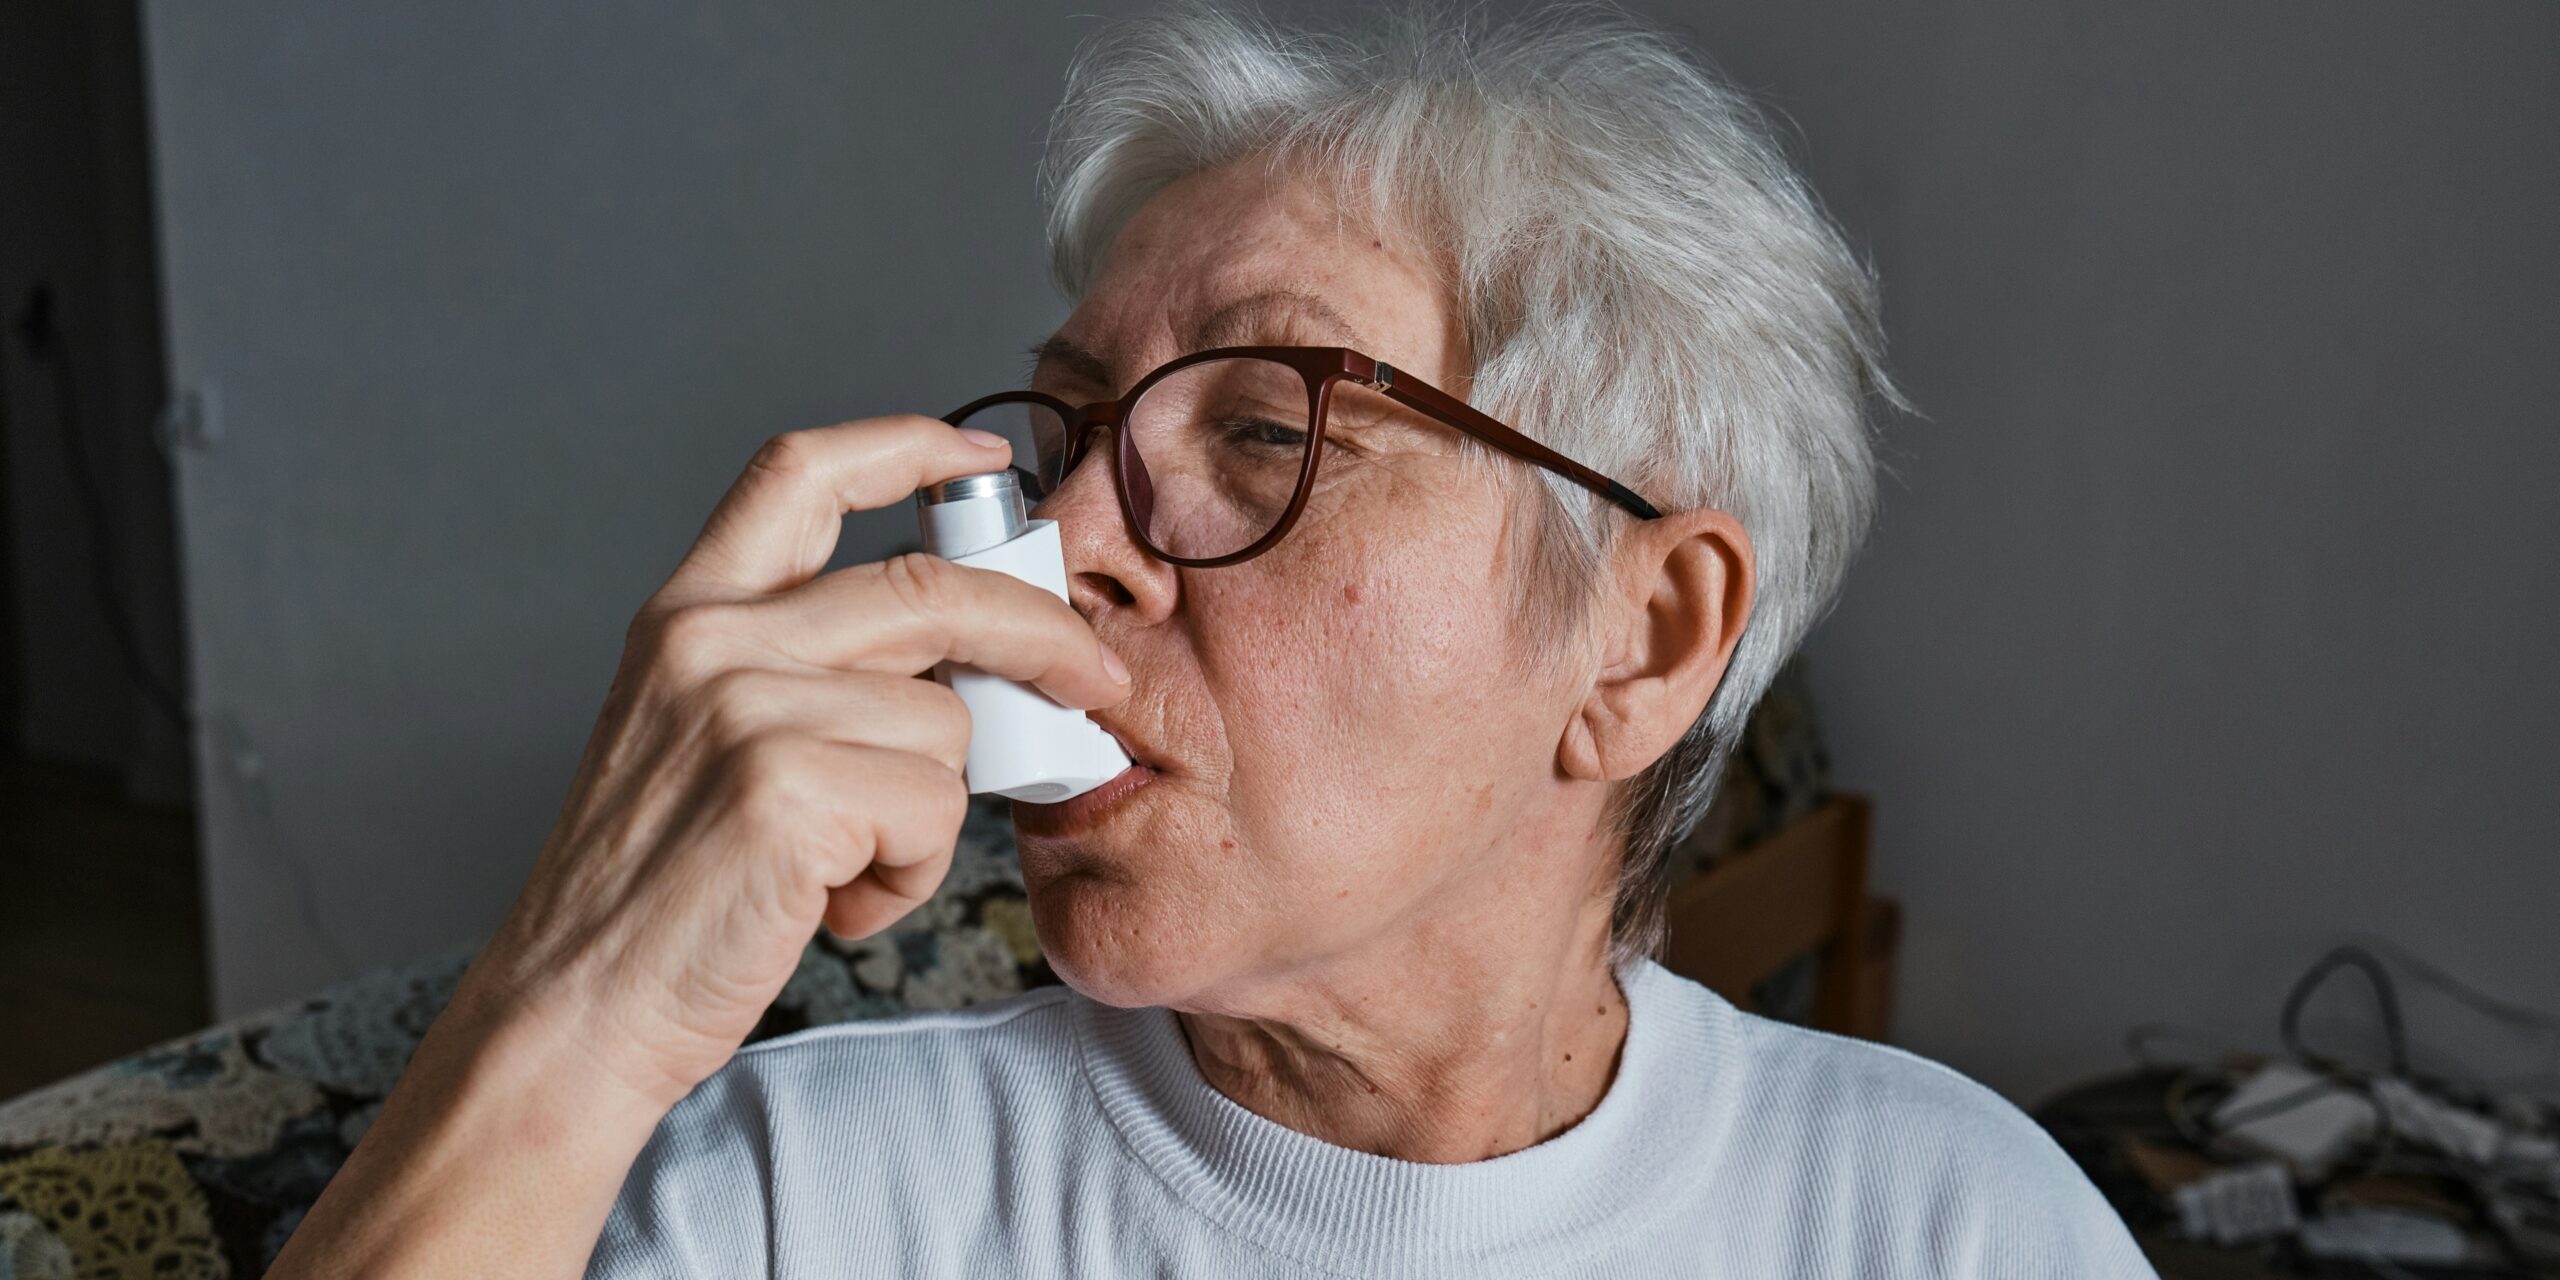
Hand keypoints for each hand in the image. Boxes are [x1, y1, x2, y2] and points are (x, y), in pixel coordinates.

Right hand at [455, 415, 1130, 1112]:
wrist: (576, 1005)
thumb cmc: (661, 891)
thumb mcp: (704, 737)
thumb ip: (809, 671)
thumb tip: (966, 658)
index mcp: (687, 612)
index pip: (799, 472)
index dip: (905, 446)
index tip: (985, 457)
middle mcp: (710, 640)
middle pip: (929, 585)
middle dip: (1039, 632)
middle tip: (1092, 679)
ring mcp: (745, 708)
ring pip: (944, 723)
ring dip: (929, 816)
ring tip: (848, 867)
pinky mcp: (786, 787)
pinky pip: (935, 807)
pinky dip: (911, 873)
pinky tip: (836, 903)